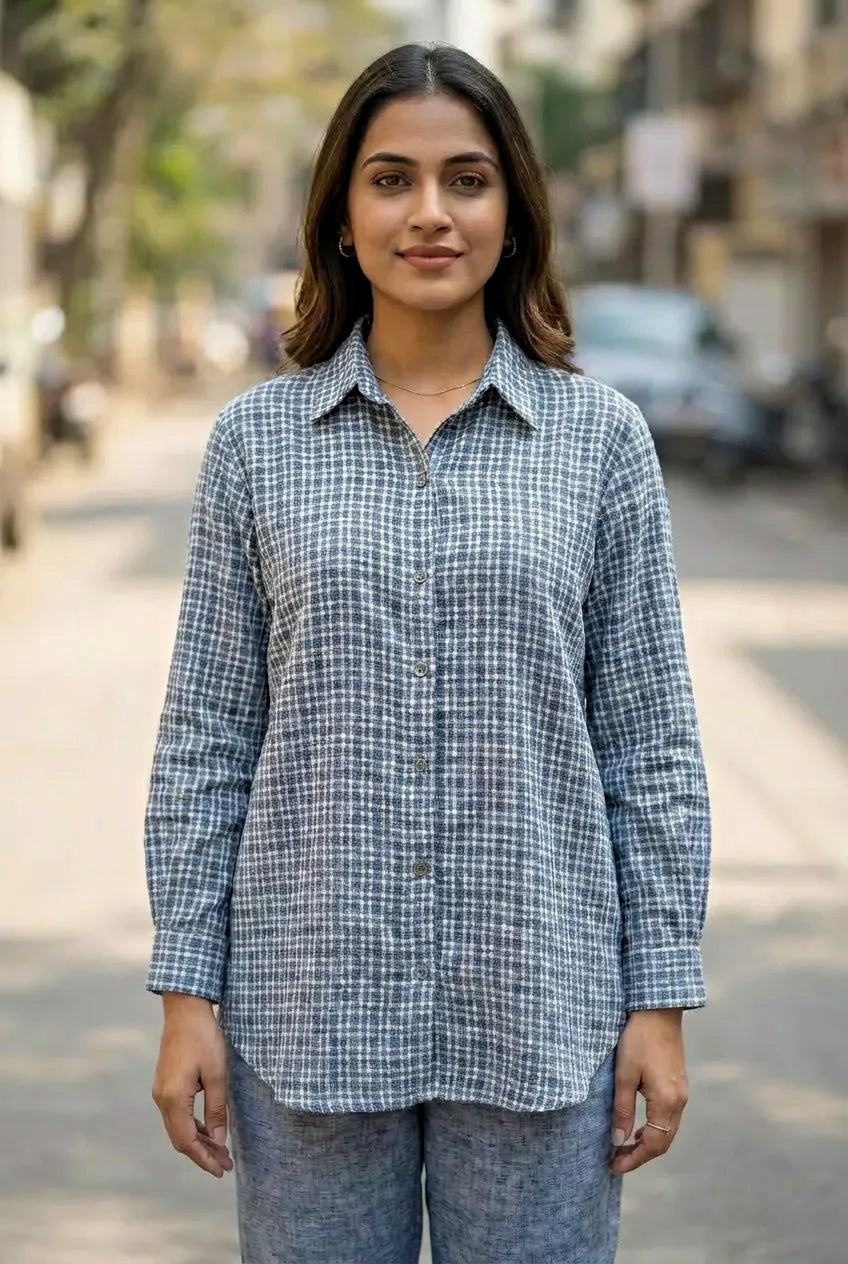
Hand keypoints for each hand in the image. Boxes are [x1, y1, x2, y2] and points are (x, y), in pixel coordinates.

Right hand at [151, 993, 233, 1178]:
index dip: (204, 1159)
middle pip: (180, 1138)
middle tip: (226, 1164)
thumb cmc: (204, 1038)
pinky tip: (209, 1129)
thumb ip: (216, 1109)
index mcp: (173, 1099)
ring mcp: (161, 1091)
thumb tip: (219, 1140)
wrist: (185, 1010)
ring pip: (178, 1127)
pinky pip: (177, 1114)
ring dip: (199, 1141)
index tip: (221, 1170)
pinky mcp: (166, 1084)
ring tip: (221, 1151)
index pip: (187, 1141)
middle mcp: (162, 1099)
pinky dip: (193, 1126)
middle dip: (203, 1154)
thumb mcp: (217, 1074)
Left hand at [609, 1008, 688, 1174]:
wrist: (658, 1010)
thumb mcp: (624, 1075)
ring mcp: (682, 1092)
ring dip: (648, 1142)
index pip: (654, 1144)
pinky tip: (639, 1125)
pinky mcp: (678, 1083)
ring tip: (624, 1146)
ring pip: (668, 1130)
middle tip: (616, 1160)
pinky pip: (669, 1116)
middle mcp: (679, 1101)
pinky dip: (654, 1128)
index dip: (634, 1159)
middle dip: (641, 1155)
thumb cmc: (638, 1039)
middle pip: (664, 1141)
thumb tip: (618, 1141)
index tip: (613, 1165)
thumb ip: (622, 1110)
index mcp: (667, 1102)